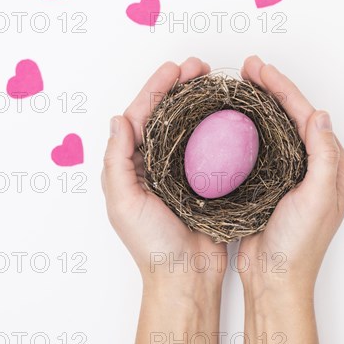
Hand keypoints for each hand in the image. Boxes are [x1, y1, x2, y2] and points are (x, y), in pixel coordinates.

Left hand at [102, 57, 225, 343]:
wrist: (185, 275)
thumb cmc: (152, 244)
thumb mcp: (124, 202)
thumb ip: (117, 161)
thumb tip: (118, 120)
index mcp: (133, 164)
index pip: (143, 115)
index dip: (156, 88)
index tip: (174, 69)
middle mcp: (155, 162)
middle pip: (167, 113)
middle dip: (180, 87)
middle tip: (199, 67)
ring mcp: (181, 169)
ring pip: (188, 125)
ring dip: (198, 101)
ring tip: (212, 81)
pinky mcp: (204, 179)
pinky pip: (209, 145)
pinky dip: (215, 125)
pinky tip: (226, 113)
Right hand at [239, 55, 343, 296]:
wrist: (274, 278)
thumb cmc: (298, 245)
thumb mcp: (317, 200)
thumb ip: (323, 157)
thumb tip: (321, 115)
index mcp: (333, 166)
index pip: (307, 116)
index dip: (284, 90)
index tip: (260, 70)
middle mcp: (316, 165)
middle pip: (293, 116)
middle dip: (272, 89)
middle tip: (248, 68)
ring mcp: (294, 173)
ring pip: (277, 127)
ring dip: (261, 103)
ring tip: (243, 84)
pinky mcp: (273, 181)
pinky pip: (263, 145)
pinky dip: (252, 126)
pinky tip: (238, 117)